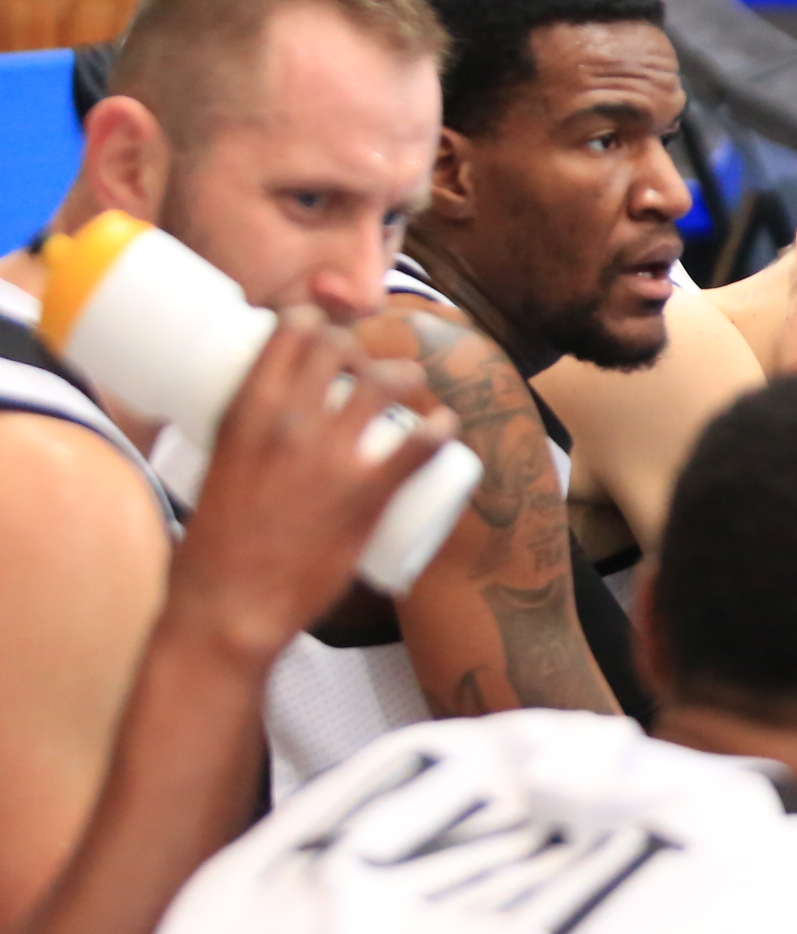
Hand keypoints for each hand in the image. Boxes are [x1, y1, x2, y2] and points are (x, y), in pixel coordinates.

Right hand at [164, 309, 457, 662]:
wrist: (226, 610)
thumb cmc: (212, 551)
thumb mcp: (213, 470)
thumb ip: (242, 442)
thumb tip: (262, 429)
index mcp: (244, 412)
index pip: (289, 332)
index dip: (315, 322)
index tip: (324, 335)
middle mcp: (289, 422)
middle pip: (340, 348)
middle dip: (360, 348)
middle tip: (367, 370)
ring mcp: (331, 456)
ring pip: (386, 383)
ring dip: (406, 376)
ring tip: (412, 387)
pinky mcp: (367, 495)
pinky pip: (422, 445)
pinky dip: (442, 429)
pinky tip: (446, 428)